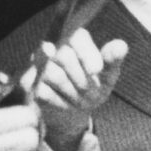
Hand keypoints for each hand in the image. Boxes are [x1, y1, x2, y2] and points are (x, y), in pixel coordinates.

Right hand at [28, 29, 127, 150]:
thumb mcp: (108, 76)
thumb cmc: (93, 88)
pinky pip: (45, 92)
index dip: (87, 53)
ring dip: (73, 92)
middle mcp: (53, 47)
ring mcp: (38, 65)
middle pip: (65, 56)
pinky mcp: (29, 84)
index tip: (97, 70)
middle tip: (92, 94)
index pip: (77, 37)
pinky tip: (67, 104)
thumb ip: (112, 60)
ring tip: (81, 100)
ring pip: (55, 75)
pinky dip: (61, 102)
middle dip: (82, 79)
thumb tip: (121, 46)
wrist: (74, 113)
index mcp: (74, 39)